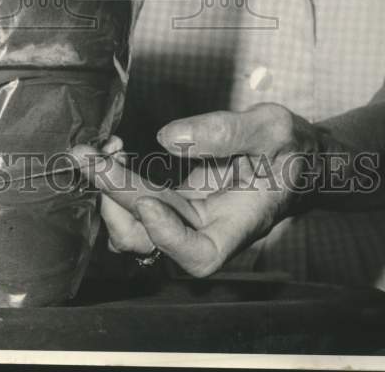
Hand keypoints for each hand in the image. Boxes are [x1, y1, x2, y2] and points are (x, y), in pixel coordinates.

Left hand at [72, 103, 317, 276]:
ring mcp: (185, 218)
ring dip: (107, 194)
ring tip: (95, 153)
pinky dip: (116, 180)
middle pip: (152, 237)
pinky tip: (111, 149)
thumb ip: (225, 132)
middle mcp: (206, 230)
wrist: (294, 156)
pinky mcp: (172, 201)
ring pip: (135, 228)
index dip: (169, 238)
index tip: (148, 201)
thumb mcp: (272, 129)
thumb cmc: (290, 148)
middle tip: (90, 158)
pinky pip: (135, 203)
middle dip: (116, 198)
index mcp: (239, 225)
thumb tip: (169, 137)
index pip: (201, 255)